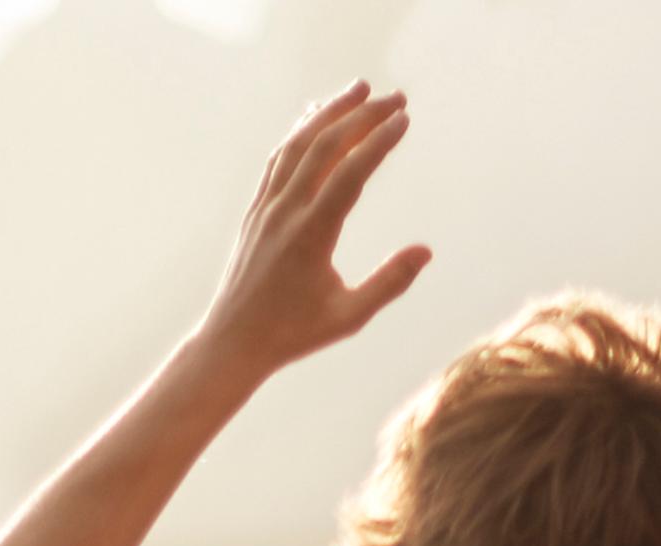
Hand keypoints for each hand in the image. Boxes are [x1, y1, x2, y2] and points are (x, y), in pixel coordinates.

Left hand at [198, 83, 428, 376]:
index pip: (350, 173)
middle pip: (326, 145)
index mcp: (311, 236)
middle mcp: (286, 212)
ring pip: (299, 144)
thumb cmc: (293, 334)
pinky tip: (317, 116)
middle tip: (396, 97)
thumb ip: (389, 283)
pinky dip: (301, 131)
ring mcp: (267, 206)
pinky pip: (279, 158)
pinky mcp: (256, 209)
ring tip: (360, 89)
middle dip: (363, 115)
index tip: (404, 119)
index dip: (379, 142)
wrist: (234, 341)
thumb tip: (426, 251)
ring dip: (331, 111)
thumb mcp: (349, 317)